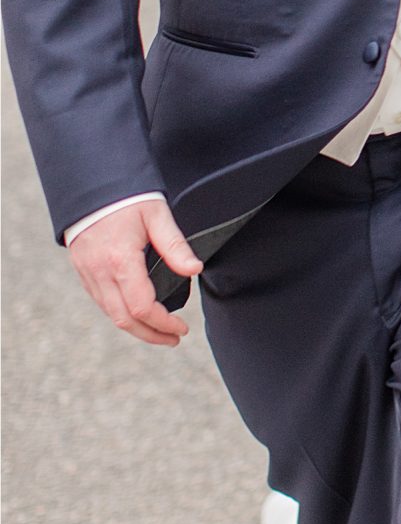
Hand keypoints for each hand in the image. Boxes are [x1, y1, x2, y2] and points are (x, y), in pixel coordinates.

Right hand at [68, 197, 199, 346]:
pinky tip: (137, 313)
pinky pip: (101, 302)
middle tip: (173, 339)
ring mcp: (88, 273)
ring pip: (110, 314)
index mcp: (119, 260)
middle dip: (150, 335)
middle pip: (124, 320)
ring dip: (135, 328)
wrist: (90, 184)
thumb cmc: (126, 197)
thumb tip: (194, 269)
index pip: (141, 307)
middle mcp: (99, 272)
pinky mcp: (83, 271)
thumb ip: (175, 245)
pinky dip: (120, 314)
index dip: (163, 323)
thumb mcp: (156, 214)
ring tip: (159, 331)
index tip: (182, 328)